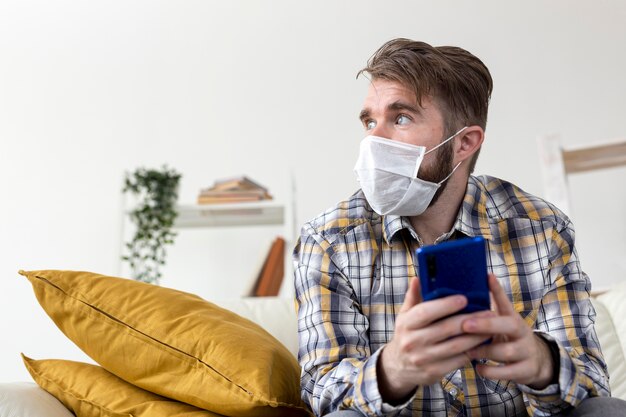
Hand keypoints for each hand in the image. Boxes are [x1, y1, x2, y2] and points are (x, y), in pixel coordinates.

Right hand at [377, 277, 493, 402]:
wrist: (398, 366)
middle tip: (488, 312)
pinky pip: (457, 360)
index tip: (464, 298)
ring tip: (490, 327)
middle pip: (445, 328)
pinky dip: (472, 351)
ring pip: (456, 346)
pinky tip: (482, 343)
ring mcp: (423, 358)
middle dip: (469, 319)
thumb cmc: (407, 334)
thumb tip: (419, 278)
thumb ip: (413, 297)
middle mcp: (412, 341)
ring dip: (476, 336)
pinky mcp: (433, 372)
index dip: (446, 305)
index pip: (426, 311)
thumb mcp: (405, 315)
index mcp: (406, 323)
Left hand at [462, 274, 554, 388]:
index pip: (505, 301)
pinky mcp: (526, 370)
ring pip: (506, 351)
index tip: (487, 276)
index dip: (497, 289)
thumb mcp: (501, 324)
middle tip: (466, 324)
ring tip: (468, 351)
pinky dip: (491, 372)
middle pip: (508, 325)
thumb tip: (460, 297)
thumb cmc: (508, 339)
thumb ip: (485, 314)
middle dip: (486, 325)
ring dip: (484, 351)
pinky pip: (508, 372)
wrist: (536, 361)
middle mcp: (521, 332)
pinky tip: (479, 369)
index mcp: (512, 318)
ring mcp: (526, 351)